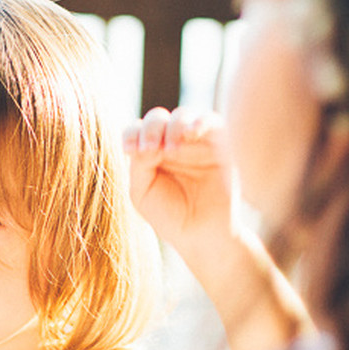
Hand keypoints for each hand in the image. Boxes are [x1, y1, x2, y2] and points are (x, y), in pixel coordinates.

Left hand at [122, 106, 233, 256]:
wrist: (201, 234)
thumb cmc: (169, 216)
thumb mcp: (142, 192)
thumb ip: (140, 165)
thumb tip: (149, 143)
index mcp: (148, 152)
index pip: (136, 130)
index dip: (131, 134)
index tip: (129, 150)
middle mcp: (170, 142)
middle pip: (157, 118)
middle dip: (150, 129)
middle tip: (150, 149)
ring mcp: (195, 142)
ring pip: (182, 115)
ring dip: (173, 127)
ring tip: (171, 150)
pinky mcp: (219, 144)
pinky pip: (210, 121)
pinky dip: (199, 122)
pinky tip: (190, 134)